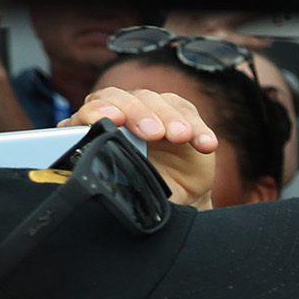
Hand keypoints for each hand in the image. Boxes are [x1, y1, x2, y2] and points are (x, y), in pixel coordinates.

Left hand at [67, 87, 217, 207]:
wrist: (173, 200)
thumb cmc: (139, 190)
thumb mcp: (118, 185)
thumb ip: (104, 169)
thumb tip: (93, 166)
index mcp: (97, 124)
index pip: (93, 108)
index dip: (99, 110)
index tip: (111, 120)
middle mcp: (123, 111)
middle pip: (125, 99)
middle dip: (138, 113)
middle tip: (153, 133)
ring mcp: (152, 111)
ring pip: (158, 102)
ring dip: (170, 118)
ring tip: (180, 137)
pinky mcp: (181, 115)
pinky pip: (189, 114)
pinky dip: (199, 130)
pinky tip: (205, 145)